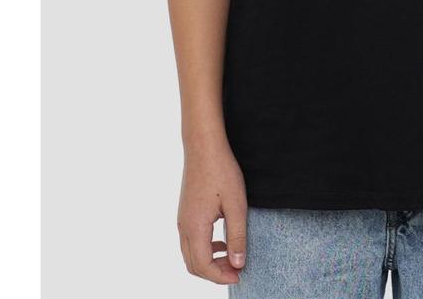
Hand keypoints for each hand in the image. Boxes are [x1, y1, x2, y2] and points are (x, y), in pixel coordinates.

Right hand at [176, 141, 247, 284]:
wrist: (203, 146)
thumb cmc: (221, 171)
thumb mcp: (236, 205)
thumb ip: (237, 236)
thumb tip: (238, 264)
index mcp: (195, 228)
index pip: (203, 266)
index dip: (221, 277)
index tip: (239, 274)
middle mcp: (184, 227)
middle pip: (193, 265)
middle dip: (214, 272)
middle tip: (236, 269)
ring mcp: (182, 219)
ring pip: (190, 254)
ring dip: (209, 261)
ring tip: (231, 256)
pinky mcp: (185, 212)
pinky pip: (190, 241)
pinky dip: (205, 248)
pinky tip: (222, 239)